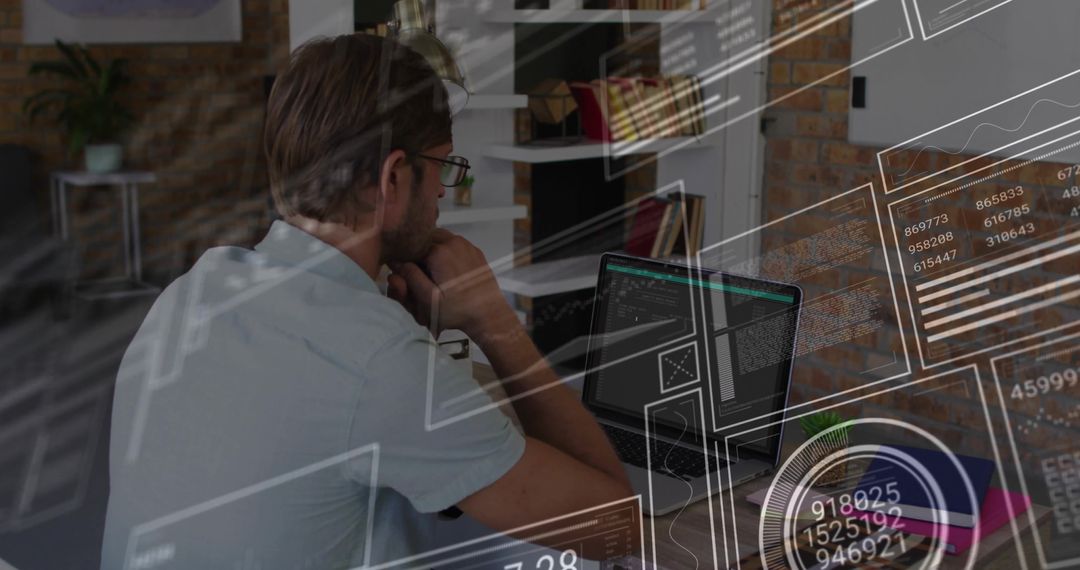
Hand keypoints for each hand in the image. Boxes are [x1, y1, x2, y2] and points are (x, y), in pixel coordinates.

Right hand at [387, 229, 514, 339]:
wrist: (488, 314)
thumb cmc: (459, 311)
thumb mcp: (428, 299)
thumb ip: (410, 277)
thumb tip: (396, 263)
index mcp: (440, 251)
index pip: (411, 246)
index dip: (406, 259)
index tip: (406, 273)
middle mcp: (454, 242)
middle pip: (425, 239)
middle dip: (419, 254)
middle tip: (421, 274)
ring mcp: (466, 245)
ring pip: (439, 239)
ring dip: (432, 252)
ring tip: (434, 274)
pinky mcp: (474, 251)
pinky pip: (454, 245)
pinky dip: (446, 253)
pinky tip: (448, 272)